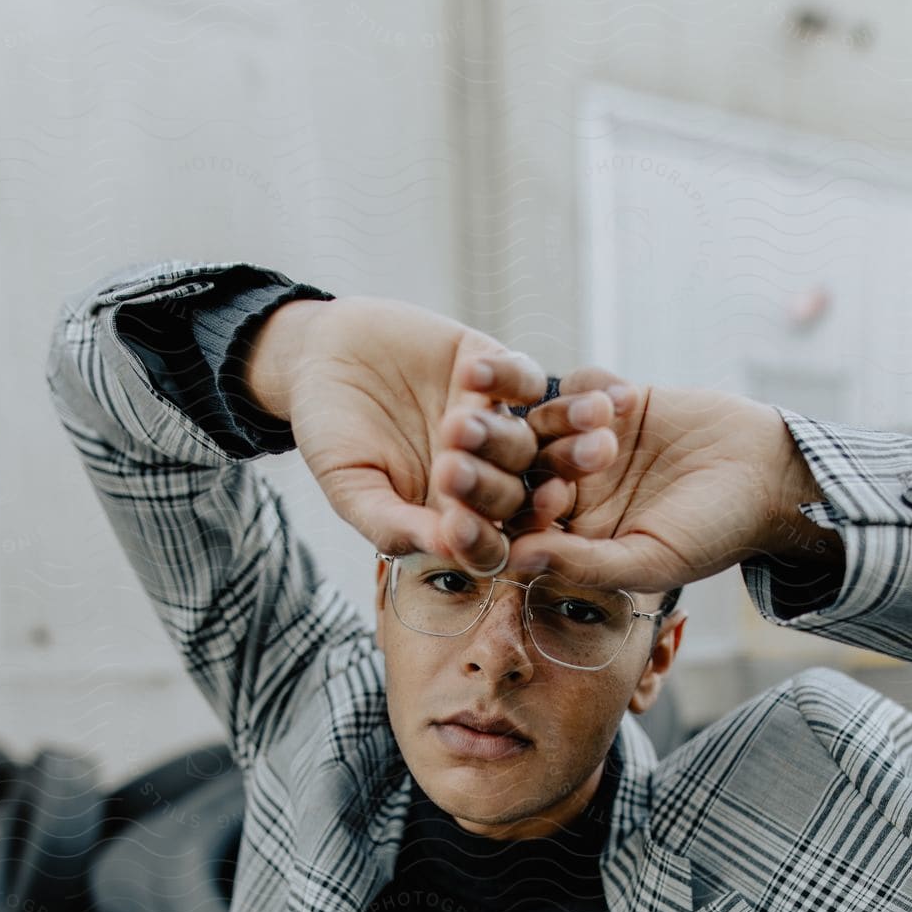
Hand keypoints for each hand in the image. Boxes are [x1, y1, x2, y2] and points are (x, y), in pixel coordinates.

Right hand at [243, 297, 620, 571]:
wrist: (319, 360)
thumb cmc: (330, 435)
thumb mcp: (352, 488)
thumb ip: (395, 523)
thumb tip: (448, 551)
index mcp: (457, 516)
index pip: (489, 539)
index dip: (490, 540)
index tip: (496, 538)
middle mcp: (487, 475)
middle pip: (527, 491)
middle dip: (544, 490)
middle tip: (562, 490)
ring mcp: (495, 422)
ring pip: (539, 435)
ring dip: (565, 431)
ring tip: (591, 423)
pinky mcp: (495, 369)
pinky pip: (517, 377)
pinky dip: (510, 376)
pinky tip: (496, 373)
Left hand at [500, 370, 837, 593]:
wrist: (766, 477)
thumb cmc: (713, 534)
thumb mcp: (650, 561)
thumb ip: (584, 564)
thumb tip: (517, 562)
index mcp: (568, 536)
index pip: (522, 525)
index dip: (504, 515)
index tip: (499, 505)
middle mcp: (569, 489)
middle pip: (524, 469)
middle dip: (502, 455)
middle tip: (469, 435)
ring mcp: (586, 441)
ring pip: (551, 422)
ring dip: (551, 413)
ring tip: (537, 400)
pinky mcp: (610, 399)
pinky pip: (587, 386)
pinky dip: (592, 387)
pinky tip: (616, 396)